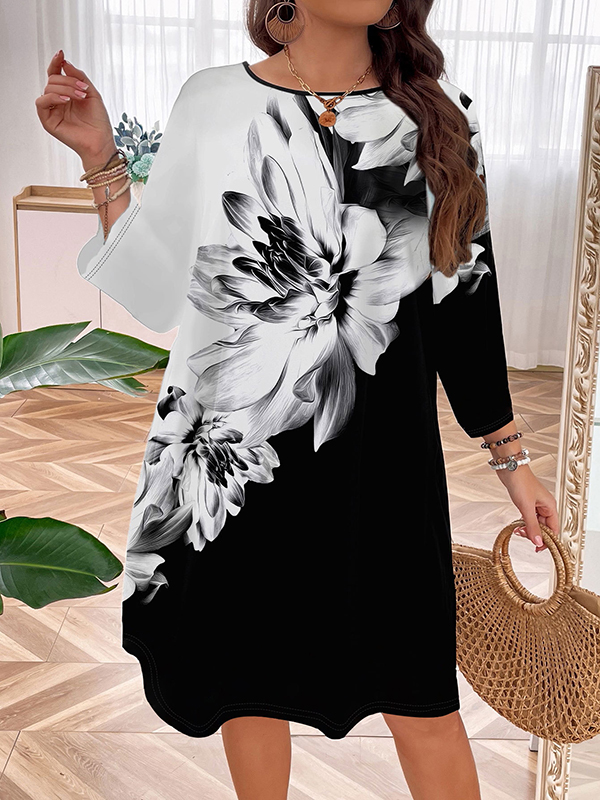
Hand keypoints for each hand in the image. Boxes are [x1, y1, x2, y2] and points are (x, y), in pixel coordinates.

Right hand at [35, 49, 114, 163]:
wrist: (101, 142)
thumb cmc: (98, 122)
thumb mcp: (92, 93)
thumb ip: (79, 77)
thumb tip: (65, 63)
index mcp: (67, 93)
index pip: (56, 74)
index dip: (56, 62)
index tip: (61, 54)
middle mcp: (58, 100)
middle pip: (53, 79)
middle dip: (68, 80)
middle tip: (83, 89)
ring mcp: (52, 110)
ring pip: (49, 88)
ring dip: (65, 88)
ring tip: (80, 96)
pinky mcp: (47, 120)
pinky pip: (41, 102)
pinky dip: (53, 97)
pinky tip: (66, 100)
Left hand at [495, 463, 558, 552]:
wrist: (510, 468)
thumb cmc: (520, 482)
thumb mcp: (526, 507)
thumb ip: (532, 526)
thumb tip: (538, 542)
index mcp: (550, 506)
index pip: (553, 530)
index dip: (547, 541)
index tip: (538, 548)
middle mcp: (545, 506)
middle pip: (544, 527)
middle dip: (534, 534)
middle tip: (522, 534)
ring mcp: (536, 504)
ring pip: (535, 523)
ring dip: (527, 528)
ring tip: (518, 530)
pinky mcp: (527, 502)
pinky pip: (529, 517)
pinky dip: (523, 522)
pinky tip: (517, 524)